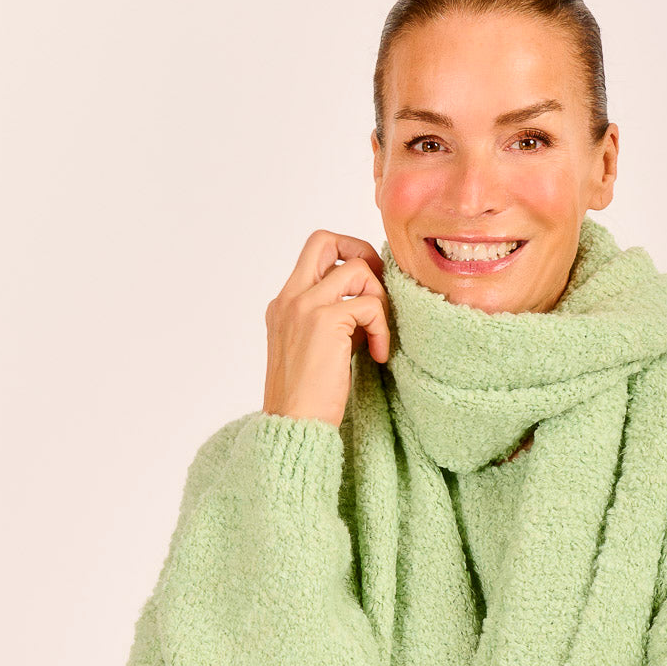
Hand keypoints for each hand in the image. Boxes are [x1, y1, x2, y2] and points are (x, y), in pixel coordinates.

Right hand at [263, 230, 390, 425]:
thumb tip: (371, 303)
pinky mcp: (324, 321)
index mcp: (284, 304)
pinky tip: (378, 355)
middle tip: (377, 289)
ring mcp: (304, 306)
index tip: (366, 288)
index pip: (314, 254)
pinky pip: (369, 304)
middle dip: (361, 253)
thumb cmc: (309, 399)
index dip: (346, 258)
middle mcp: (289, 298)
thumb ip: (337, 321)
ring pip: (355, 268)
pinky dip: (382, 328)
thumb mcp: (320, 349)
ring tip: (378, 335)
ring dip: (379, 299)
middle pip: (325, 239)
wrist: (293, 426)